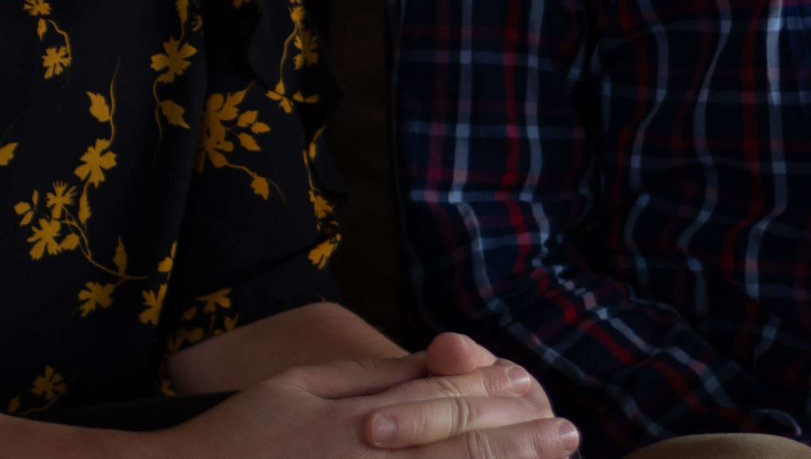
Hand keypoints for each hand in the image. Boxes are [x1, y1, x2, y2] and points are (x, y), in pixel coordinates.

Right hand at [173, 344, 572, 458]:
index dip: (490, 395)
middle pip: (458, 454)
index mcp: (356, 425)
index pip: (439, 405)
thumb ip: (373, 379)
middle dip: (519, 444)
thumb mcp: (303, 384)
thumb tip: (436, 360)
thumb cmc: (243, 434)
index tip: (528, 386)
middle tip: (568, 434)